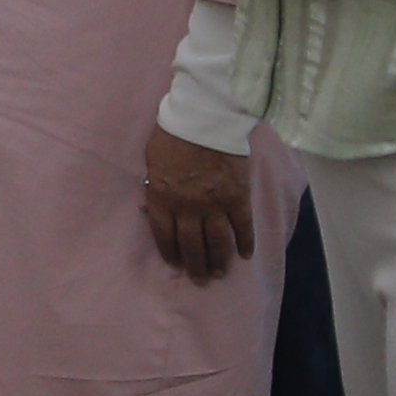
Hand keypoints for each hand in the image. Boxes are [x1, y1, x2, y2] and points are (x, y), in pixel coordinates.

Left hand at [139, 127, 256, 284]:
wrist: (205, 115)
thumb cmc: (173, 133)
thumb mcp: (152, 160)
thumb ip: (153, 186)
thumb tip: (150, 206)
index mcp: (162, 198)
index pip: (164, 236)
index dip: (171, 253)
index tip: (176, 265)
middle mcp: (187, 208)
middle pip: (191, 246)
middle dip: (195, 266)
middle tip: (200, 280)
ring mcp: (215, 204)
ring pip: (217, 242)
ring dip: (219, 261)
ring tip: (219, 273)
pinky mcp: (238, 197)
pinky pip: (242, 226)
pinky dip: (245, 242)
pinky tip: (245, 255)